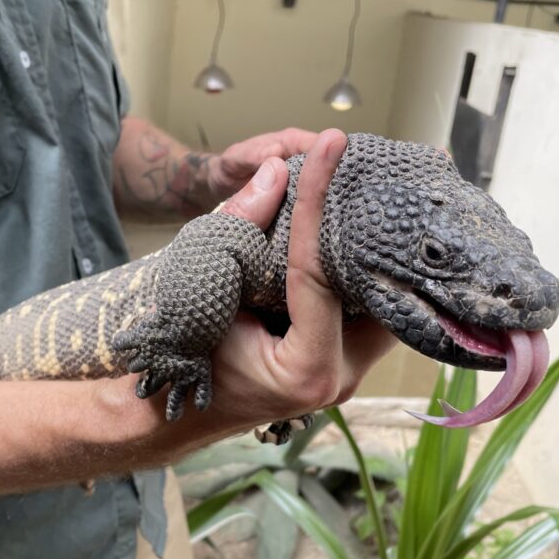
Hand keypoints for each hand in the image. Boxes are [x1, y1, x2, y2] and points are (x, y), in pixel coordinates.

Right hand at [135, 129, 396, 459]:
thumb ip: (239, 228)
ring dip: (374, 252)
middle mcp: (341, 378)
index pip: (321, 273)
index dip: (318, 203)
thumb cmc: (182, 356)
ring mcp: (348, 373)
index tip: (330, 146)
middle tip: (376, 168)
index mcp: (307, 370)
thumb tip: (278, 168)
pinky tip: (359, 229)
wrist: (175, 413)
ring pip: (384, 302)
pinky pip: (367, 310)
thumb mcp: (204, 288)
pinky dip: (361, 270)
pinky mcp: (344, 361)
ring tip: (373, 190)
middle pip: (380, 292)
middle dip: (375, 232)